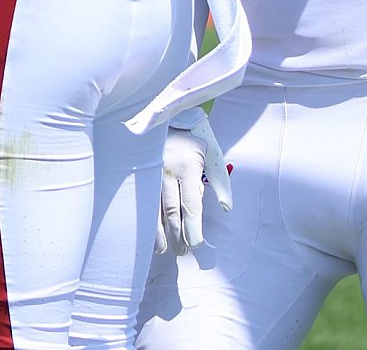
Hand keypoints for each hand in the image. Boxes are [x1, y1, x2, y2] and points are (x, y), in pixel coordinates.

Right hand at [155, 110, 231, 255]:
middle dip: (177, 234)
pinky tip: (146, 232)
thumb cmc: (196, 138)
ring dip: (158, 231)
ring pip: (152, 207)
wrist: (169, 113)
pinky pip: (141, 199)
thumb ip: (221, 183)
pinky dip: (144, 218)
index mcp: (187, 165)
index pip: (190, 203)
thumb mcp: (214, 156)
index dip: (193, 226)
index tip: (197, 244)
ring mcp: (149, 170)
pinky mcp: (139, 171)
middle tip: (182, 252)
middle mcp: (166, 169)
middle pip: (170, 209)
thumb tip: (227, 208)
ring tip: (164, 250)